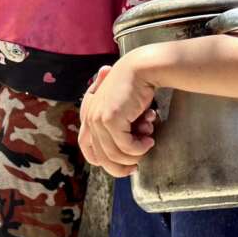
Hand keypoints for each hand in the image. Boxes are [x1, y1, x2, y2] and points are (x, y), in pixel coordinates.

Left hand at [78, 56, 156, 176]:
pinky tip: (150, 139)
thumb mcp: (120, 111)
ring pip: (115, 155)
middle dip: (120, 167)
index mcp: (88, 115)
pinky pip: (126, 147)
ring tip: (148, 143)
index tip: (125, 165)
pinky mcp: (110, 119)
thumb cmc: (134, 89)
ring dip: (135, 155)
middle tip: (137, 165)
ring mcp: (97, 119)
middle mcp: (88, 118)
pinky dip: (140, 148)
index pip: (88, 150)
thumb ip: (116, 128)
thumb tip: (123, 157)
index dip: (106, 163)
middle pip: (101, 158)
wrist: (141, 70)